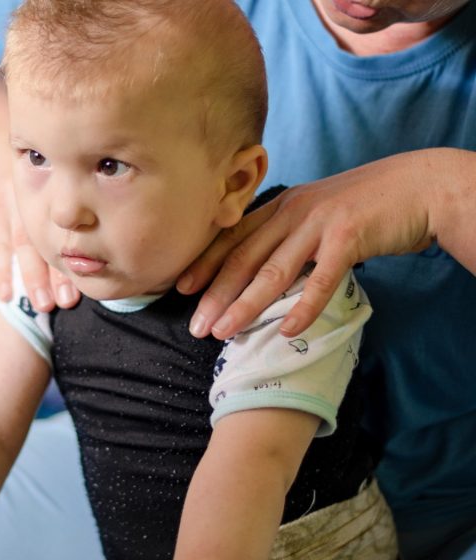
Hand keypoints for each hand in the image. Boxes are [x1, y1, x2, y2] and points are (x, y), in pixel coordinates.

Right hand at [0, 157, 78, 311]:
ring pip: (23, 242)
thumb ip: (86, 196)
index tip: (91, 277)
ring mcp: (13, 198)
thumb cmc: (39, 169)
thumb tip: (123, 233)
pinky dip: (1, 272)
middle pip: (49, 234)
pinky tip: (6, 296)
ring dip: (32, 276)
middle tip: (69, 301)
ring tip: (43, 305)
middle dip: (58, 270)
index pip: (71, 221)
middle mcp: (38, 190)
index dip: (80, 250)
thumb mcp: (61, 170)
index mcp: (60, 184)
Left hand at [177, 152, 433, 339]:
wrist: (419, 186)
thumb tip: (260, 267)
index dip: (205, 263)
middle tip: (195, 326)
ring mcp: (319, 224)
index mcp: (281, 206)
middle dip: (215, 295)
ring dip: (245, 306)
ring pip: (272, 271)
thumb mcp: (317, 211)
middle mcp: (293, 212)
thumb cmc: (367, 205)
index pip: (233, 237)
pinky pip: (320, 280)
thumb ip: (288, 234)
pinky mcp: (349, 237)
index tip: (181, 288)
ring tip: (224, 333)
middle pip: (243, 258)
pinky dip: (302, 308)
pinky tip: (285, 331)